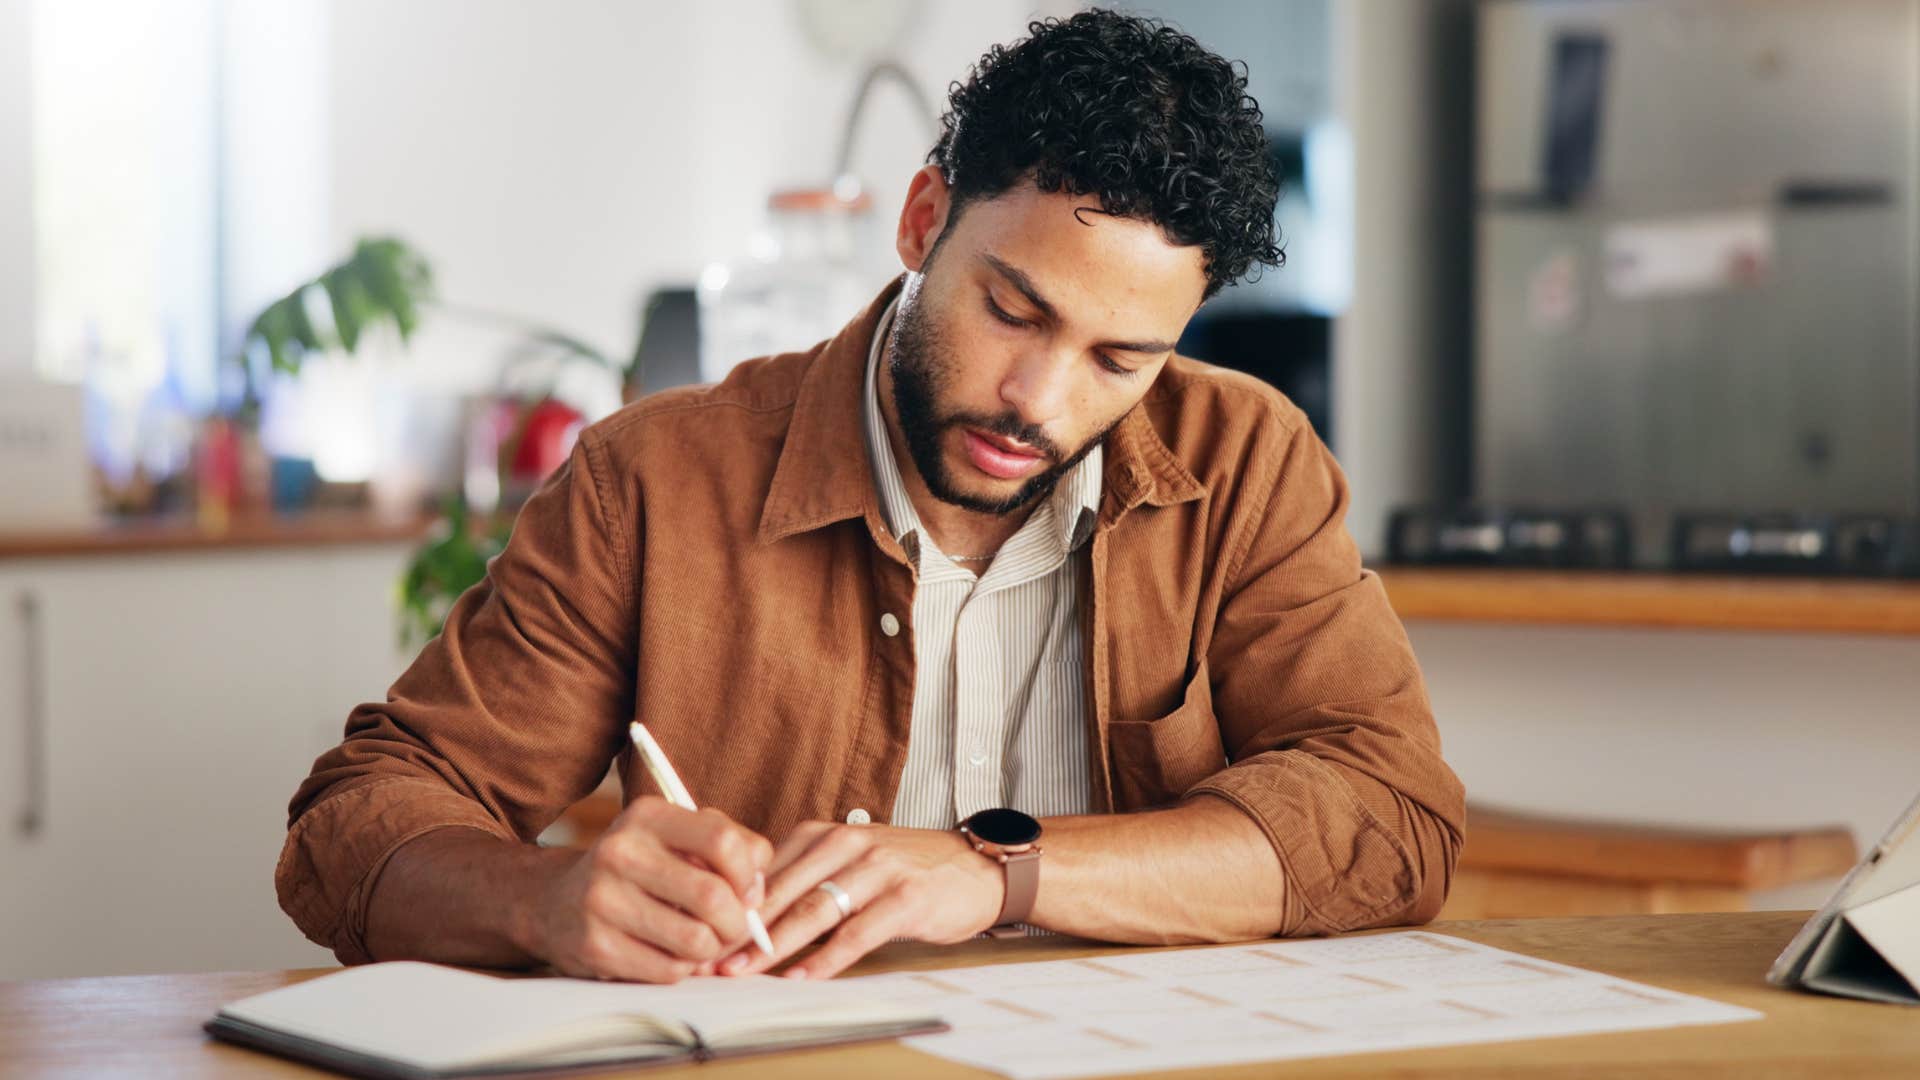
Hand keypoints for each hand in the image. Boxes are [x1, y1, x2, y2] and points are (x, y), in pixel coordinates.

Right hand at [523, 796, 772, 982]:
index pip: (722, 841)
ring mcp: (603, 901)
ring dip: (713, 949)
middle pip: (714, 898)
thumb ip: (727, 846)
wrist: (553, 901)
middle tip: (734, 927)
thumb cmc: (636, 868)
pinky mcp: (596, 947)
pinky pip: (670, 970)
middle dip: (738, 922)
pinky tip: (672, 953)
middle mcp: (620, 852)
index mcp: (647, 816)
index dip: (749, 873)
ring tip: (704, 941)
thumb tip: (758, 889)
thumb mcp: (672, 837)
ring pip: (696, 941)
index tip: (748, 889)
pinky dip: (684, 967)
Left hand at [716, 822, 1004, 980]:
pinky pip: (856, 934)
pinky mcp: (904, 898)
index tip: (705, 935)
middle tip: (711, 960)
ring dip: (774, 945)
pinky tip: (802, 977)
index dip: (732, 905)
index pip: (766, 870)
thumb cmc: (907, 869)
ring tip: (745, 970)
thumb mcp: (850, 859)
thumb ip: (805, 878)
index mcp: (825, 833)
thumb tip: (746, 913)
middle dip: (743, 929)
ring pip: (814, 911)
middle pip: (782, 891)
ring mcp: (877, 869)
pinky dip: (825, 959)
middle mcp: (848, 843)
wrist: (975, 869)